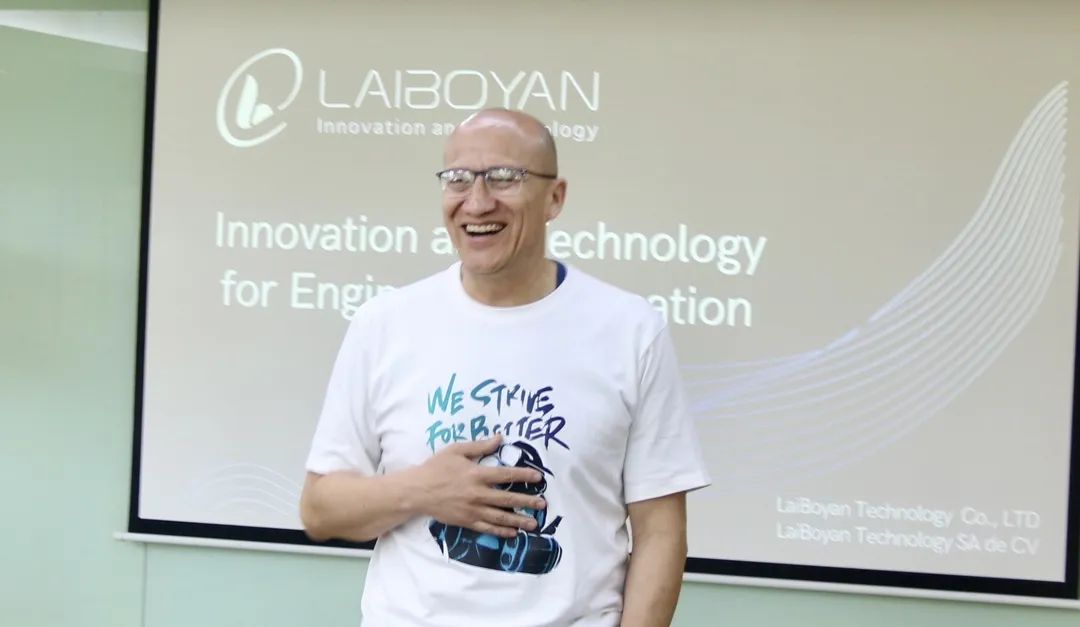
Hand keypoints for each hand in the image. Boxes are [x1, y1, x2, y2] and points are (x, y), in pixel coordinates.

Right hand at [415, 435, 546, 538]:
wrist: (416, 491)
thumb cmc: (436, 467)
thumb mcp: (456, 450)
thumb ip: (480, 446)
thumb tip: (500, 438)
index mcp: (476, 474)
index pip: (505, 475)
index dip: (523, 476)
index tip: (538, 478)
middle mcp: (477, 494)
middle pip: (507, 499)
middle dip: (527, 502)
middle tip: (543, 504)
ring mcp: (472, 510)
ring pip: (500, 517)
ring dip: (519, 520)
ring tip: (534, 524)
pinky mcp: (466, 521)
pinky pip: (487, 528)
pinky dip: (501, 531)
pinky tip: (512, 533)